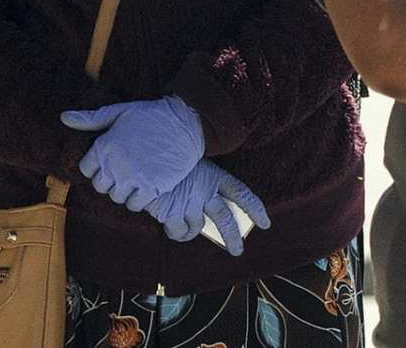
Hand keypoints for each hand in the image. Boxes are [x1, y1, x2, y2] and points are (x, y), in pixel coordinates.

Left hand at [60, 95, 204, 211]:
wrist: (184, 124)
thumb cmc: (150, 115)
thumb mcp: (118, 111)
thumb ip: (90, 118)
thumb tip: (63, 117)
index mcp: (104, 146)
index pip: (86, 170)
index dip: (95, 167)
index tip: (106, 163)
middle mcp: (116, 164)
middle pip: (99, 186)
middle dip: (107, 180)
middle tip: (120, 172)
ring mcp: (133, 178)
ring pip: (116, 197)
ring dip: (122, 191)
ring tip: (132, 180)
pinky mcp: (152, 188)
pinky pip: (134, 205)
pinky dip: (137, 200)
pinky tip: (143, 188)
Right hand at [144, 158, 269, 252]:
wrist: (140, 154)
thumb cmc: (164, 156)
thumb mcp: (187, 162)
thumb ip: (199, 181)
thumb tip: (205, 206)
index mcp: (212, 174)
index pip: (240, 193)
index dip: (254, 208)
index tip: (265, 223)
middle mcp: (204, 191)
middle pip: (226, 219)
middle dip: (233, 237)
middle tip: (237, 250)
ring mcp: (189, 203)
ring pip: (198, 228)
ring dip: (191, 230)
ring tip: (181, 224)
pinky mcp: (172, 214)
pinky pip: (180, 233)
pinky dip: (176, 233)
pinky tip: (170, 226)